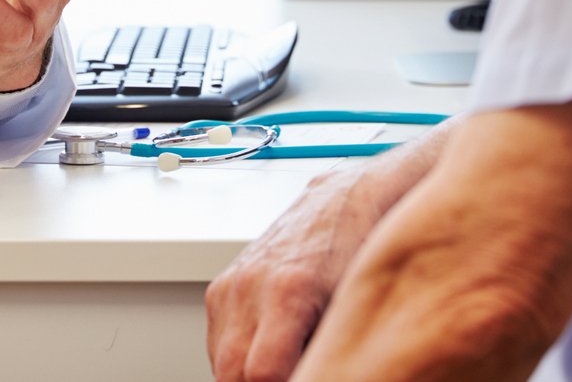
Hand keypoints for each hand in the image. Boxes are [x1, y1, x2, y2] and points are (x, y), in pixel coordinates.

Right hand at [205, 161, 398, 381]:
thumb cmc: (355, 253)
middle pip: (232, 373)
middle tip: (292, 377)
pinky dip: (236, 356)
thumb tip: (316, 374)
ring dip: (244, 376)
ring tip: (283, 366)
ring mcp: (230, 285)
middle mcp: (250, 285)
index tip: (304, 380)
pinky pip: (216, 342)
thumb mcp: (349, 306)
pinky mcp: (219, 287)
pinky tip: (268, 350)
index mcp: (288, 291)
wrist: (337, 207)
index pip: (262, 373)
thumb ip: (323, 350)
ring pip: (220, 362)